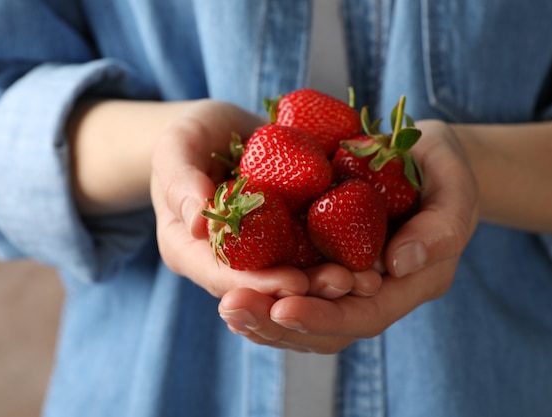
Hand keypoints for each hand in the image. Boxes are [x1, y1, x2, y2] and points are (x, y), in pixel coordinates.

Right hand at [150, 99, 381, 298]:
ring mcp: (262, 253)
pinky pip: (314, 251)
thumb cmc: (193, 137)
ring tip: (367, 280)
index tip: (295, 283)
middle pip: (264, 288)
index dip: (259, 284)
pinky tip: (373, 257)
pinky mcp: (290, 239)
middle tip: (346, 285)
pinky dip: (342, 255)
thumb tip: (198, 222)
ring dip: (331, 282)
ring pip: (295, 276)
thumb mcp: (178, 146)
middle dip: (306, 292)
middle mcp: (228, 261)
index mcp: (190, 250)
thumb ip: (180, 180)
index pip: (223, 277)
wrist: (223, 131)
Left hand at [219, 120, 478, 352]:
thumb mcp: (457, 188)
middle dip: (278, 324)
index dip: (324, 318)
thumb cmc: (445, 170)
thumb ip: (442, 227)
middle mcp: (376, 291)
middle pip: (326, 328)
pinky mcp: (325, 257)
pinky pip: (293, 281)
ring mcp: (348, 278)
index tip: (283, 309)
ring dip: (262, 314)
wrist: (426, 159)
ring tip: (226, 306)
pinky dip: (263, 285)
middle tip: (234, 309)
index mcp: (411, 284)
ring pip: (304, 311)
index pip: (365, 315)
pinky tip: (230, 277)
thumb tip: (398, 264)